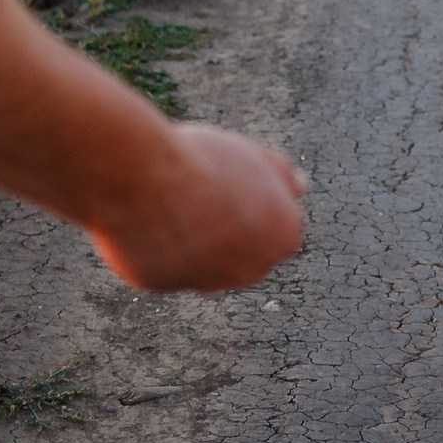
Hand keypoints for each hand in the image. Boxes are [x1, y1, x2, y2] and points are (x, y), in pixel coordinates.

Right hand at [87, 123, 308, 291]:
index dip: (251, 200)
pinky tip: (147, 216)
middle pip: (241, 248)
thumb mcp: (254, 155)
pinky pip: (164, 264)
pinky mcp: (162, 287)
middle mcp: (251, 270)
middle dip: (225, 225)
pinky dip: (157, 245)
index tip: (229, 182)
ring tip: (169, 199)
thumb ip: (282, 176)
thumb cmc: (202, 162)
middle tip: (200, 190)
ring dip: (191, 236)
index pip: (276, 226)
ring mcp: (206, 283)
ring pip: (202, 261)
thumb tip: (300, 187)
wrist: (143, 180)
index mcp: (282, 238)